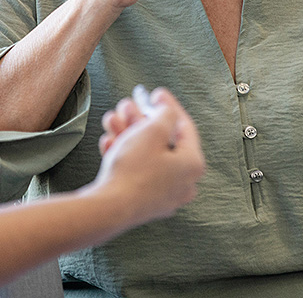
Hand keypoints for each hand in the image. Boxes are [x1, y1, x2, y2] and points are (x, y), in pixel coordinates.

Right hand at [91, 88, 204, 226]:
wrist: (110, 208)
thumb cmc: (134, 170)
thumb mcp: (152, 131)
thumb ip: (165, 115)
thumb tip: (168, 111)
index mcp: (193, 164)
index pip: (184, 127)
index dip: (168, 106)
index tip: (156, 93)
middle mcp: (183, 182)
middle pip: (163, 141)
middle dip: (141, 120)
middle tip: (128, 106)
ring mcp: (164, 195)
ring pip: (147, 155)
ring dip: (129, 134)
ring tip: (112, 120)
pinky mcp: (145, 202)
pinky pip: (138, 171)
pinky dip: (125, 155)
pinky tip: (109, 142)